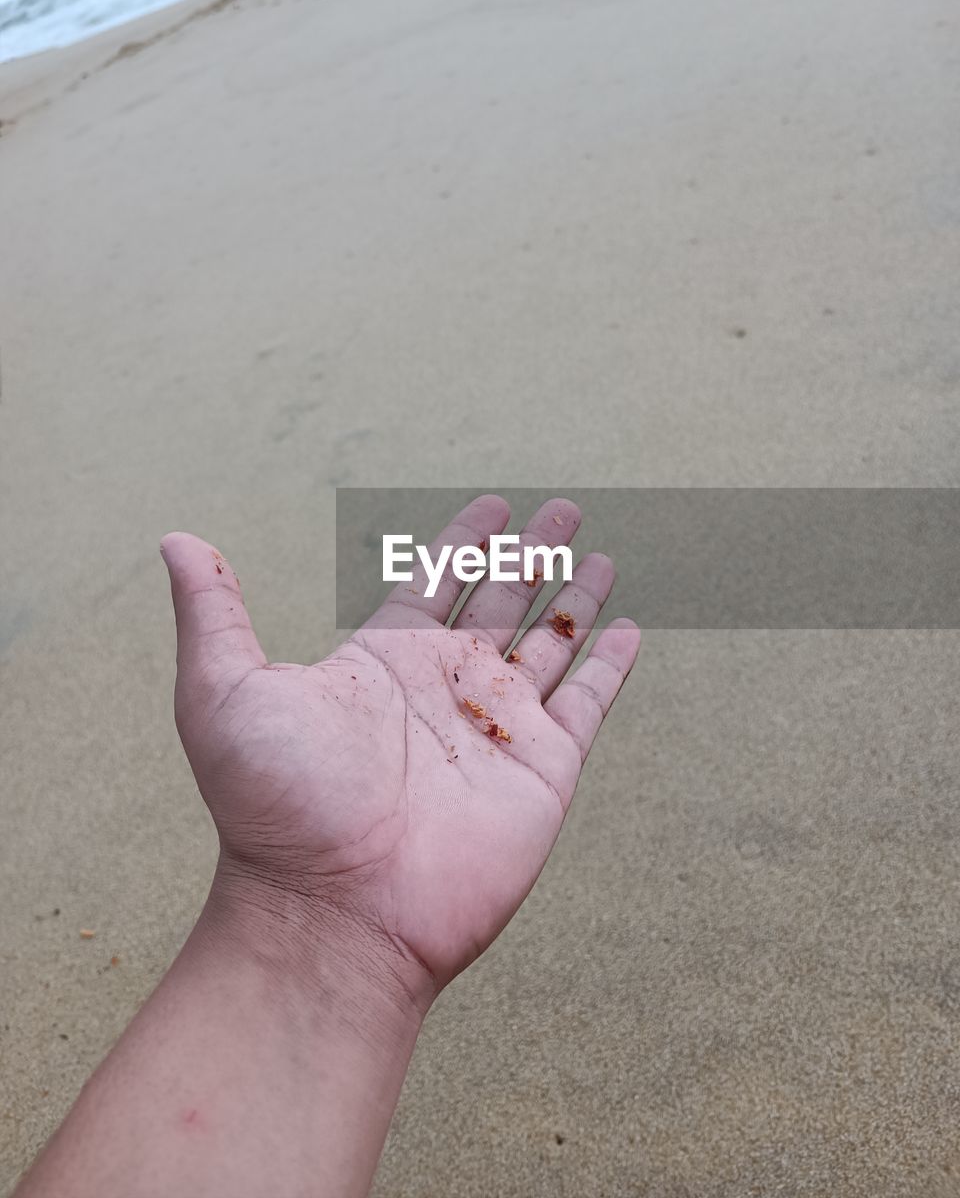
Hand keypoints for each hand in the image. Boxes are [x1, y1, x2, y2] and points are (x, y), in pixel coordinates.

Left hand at [161, 496, 639, 1011]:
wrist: (334, 913)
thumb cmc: (273, 808)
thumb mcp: (224, 692)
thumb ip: (214, 612)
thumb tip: (176, 539)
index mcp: (383, 662)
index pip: (433, 583)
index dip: (464, 540)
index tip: (493, 505)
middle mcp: (445, 688)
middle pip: (501, 600)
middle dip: (532, 552)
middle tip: (562, 508)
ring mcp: (497, 728)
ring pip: (551, 642)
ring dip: (576, 596)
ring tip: (599, 551)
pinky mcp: (542, 771)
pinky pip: (588, 703)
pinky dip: (611, 666)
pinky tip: (627, 629)